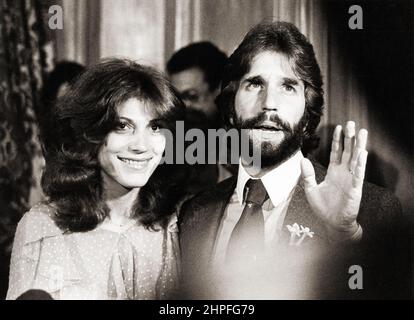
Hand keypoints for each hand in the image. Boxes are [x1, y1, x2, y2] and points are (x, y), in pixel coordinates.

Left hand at [300, 121, 367, 240]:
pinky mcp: (355, 188)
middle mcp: (343, 173)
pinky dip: (360, 163)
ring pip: (356, 159)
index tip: (338, 127)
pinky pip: (358, 174)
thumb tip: (302, 160)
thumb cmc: (323, 208)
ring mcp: (350, 179)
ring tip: (362, 132)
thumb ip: (307, 174)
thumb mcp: (310, 189)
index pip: (337, 152)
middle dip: (350, 137)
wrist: (332, 223)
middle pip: (348, 151)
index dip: (338, 140)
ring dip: (359, 146)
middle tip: (351, 123)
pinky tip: (362, 153)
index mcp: (333, 172)